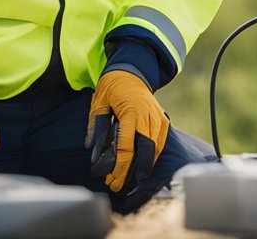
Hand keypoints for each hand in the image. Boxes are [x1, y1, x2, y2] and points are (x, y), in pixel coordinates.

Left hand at [85, 70, 168, 192]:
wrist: (133, 71)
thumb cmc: (113, 86)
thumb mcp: (99, 102)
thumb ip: (97, 126)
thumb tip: (93, 151)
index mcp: (131, 112)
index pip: (126, 147)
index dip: (119, 167)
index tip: (110, 180)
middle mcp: (148, 117)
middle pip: (145, 152)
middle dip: (132, 172)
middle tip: (119, 185)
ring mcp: (158, 118)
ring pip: (154, 150)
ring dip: (143, 167)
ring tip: (128, 180)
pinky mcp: (163, 120)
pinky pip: (160, 143)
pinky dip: (152, 157)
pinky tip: (142, 167)